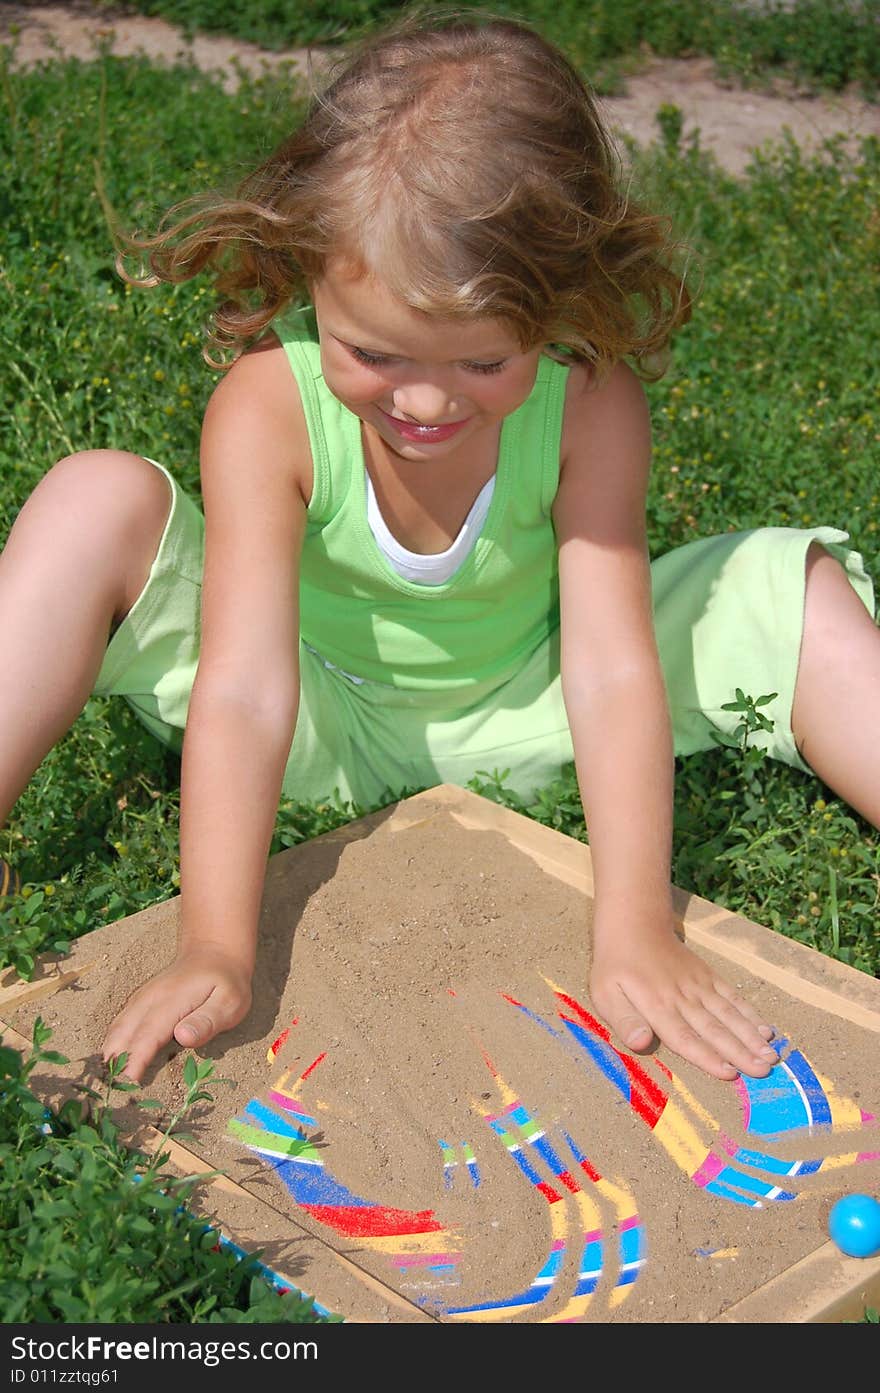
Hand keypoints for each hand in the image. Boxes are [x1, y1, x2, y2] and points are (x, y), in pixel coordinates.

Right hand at [101, 944, 252, 1081]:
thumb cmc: (225, 982)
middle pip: (123, 1034)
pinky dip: (111, 1045)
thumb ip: (207, 1020)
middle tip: (112, 1095)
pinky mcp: (139, 1003)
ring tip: (106, 1086)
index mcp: (171, 1001)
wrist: (213, 952)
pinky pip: (119, 1025)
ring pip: (116, 1030)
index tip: (127, 1085)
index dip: (135, 1060)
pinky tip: (110, 1064)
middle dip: (114, 1064)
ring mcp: (141, 999)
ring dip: (108, 1056)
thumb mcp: (230, 1001)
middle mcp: (149, 999)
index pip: (147, 1035)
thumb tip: (182, 1036)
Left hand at [589, 916, 777, 1080]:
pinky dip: (749, 1013)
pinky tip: (766, 1029)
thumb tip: (640, 1043)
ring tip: (771, 1056)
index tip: (730, 1074)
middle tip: (765, 1071)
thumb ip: (624, 1020)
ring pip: (729, 1014)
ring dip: (751, 1036)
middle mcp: (682, 996)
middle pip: (714, 1029)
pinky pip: (732, 996)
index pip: (684, 1037)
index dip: (707, 1057)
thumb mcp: (605, 993)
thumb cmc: (616, 966)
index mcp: (656, 1005)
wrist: (635, 925)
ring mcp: (699, 985)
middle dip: (740, 1052)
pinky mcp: (708, 976)